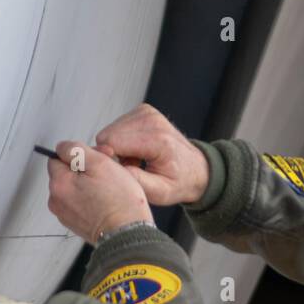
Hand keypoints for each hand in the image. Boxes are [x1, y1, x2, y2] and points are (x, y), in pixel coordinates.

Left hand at [47, 141, 153, 243]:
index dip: (81, 153)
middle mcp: (56, 200)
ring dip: (88, 185)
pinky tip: (105, 202)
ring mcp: (65, 214)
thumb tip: (62, 147)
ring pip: (74, 188)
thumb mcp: (101, 163)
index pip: (59, 156)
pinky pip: (80, 203)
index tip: (97, 159)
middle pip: (66, 172)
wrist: (127, 234)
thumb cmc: (119, 202)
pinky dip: (90, 200)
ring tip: (108, 190)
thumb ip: (76, 150)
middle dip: (84, 169)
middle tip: (107, 174)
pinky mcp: (75, 223)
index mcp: (59, 183)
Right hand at [94, 104, 210, 205]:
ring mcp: (148, 113)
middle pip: (108, 135)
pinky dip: (122, 141)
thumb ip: (137, 181)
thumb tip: (115, 167)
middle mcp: (152, 120)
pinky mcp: (143, 111)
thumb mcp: (161, 192)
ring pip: (109, 130)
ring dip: (117, 148)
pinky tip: (136, 151)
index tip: (121, 172)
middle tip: (131, 168)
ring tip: (136, 161)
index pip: (112, 142)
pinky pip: (117, 126)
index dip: (109, 160)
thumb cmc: (178, 182)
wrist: (195, 168)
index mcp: (158, 140)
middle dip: (112, 154)